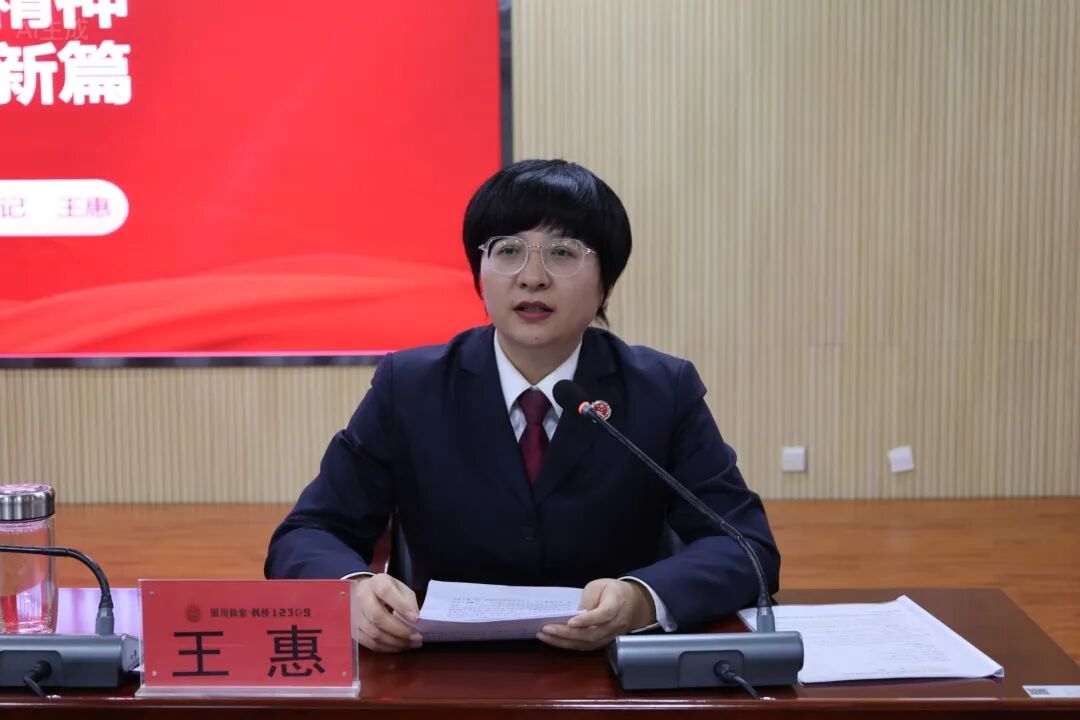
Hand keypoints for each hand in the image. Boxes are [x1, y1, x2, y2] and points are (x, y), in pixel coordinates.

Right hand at [350, 573, 421, 652]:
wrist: (363, 592)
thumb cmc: (386, 590)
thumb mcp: (400, 588)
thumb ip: (408, 601)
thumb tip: (414, 619)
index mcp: (376, 583)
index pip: (386, 592)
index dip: (401, 606)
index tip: (416, 619)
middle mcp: (362, 597)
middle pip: (378, 616)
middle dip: (400, 630)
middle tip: (417, 637)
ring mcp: (354, 614)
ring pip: (373, 633)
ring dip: (395, 642)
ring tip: (411, 644)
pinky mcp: (353, 629)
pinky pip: (369, 643)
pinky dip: (385, 648)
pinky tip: (398, 647)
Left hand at [537, 578, 656, 650]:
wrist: (635, 603)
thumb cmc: (613, 590)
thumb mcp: (600, 585)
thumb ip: (588, 598)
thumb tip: (573, 614)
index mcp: (616, 604)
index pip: (603, 615)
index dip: (587, 620)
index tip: (570, 621)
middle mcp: (616, 624)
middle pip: (592, 634)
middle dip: (567, 634)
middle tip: (546, 629)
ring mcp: (611, 636)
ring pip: (588, 644)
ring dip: (565, 642)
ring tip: (545, 636)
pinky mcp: (606, 642)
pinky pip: (588, 647)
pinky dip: (570, 645)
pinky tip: (556, 641)